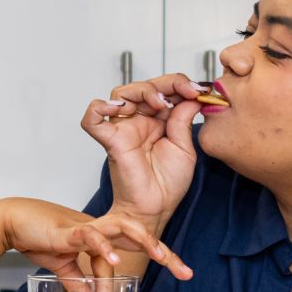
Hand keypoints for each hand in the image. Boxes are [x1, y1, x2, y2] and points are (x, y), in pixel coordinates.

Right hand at [0, 197, 192, 285]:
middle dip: (164, 252)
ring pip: (123, 228)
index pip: (135, 247)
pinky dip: (103, 248)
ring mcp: (86, 228)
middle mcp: (99, 230)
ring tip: (160, 256)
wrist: (10, 222)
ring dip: (143, 241)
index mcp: (100, 237)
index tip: (183, 272)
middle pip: (139, 234)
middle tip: (184, 272)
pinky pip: (91, 237)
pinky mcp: (69, 231)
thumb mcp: (63, 267)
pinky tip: (114, 260)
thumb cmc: (36, 237)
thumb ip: (79, 286)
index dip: (159, 257)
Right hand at [81, 73, 203, 226]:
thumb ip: (183, 120)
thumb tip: (191, 95)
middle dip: (167, 83)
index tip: (198, 91)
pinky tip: (119, 108)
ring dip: (143, 90)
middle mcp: (139, 121)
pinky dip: (99, 108)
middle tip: (186, 91)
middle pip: (144, 86)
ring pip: (121, 93)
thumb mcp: (185, 147)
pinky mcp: (111, 140)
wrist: (156, 208)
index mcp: (158, 120)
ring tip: (160, 103)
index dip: (180, 84)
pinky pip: (93, 119)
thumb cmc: (168, 183)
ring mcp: (124, 129)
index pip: (164, 89)